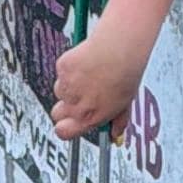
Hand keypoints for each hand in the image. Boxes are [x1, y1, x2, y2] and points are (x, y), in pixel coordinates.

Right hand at [53, 19, 145, 144]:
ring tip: (89, 74)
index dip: (64, 128)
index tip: (68, 123)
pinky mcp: (62, 69)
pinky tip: (86, 62)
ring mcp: (67, 87)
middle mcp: (76, 105)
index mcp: (90, 118)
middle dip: (65, 106)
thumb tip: (115, 133)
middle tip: (80, 95)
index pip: (64, 132)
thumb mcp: (126, 104)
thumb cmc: (125, 75)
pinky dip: (70, 67)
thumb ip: (117, 121)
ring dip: (69, 85)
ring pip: (60, 90)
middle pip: (56, 113)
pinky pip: (62, 71)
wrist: (119, 49)